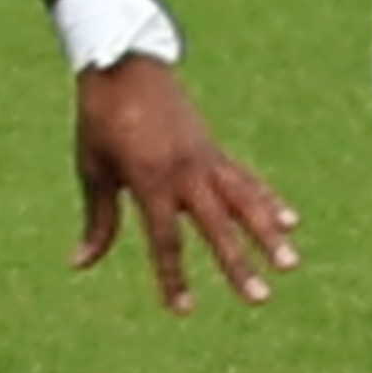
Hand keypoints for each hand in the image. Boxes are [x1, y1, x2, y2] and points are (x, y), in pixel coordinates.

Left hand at [70, 53, 298, 313]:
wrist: (122, 62)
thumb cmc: (100, 118)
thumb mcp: (92, 169)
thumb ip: (98, 219)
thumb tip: (80, 264)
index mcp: (150, 180)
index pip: (165, 240)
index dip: (173, 278)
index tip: (184, 310)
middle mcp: (184, 172)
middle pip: (217, 228)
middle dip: (239, 266)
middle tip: (260, 300)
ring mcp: (204, 158)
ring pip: (244, 202)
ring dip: (269, 235)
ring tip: (292, 263)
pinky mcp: (212, 148)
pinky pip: (244, 179)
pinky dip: (267, 201)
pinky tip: (291, 221)